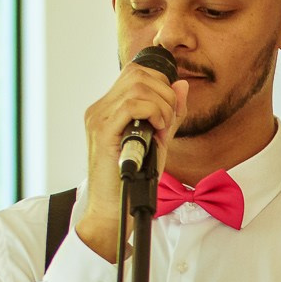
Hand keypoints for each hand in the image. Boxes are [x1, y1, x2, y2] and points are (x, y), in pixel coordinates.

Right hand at [75, 59, 189, 259]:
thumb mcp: (158, 140)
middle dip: (164, 93)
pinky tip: (157, 130)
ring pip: (137, 85)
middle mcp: (100, 109)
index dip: (161, 83)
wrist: (115, 209)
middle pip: (137, 73)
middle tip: (168, 121)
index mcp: (109, 108)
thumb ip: (170, 114)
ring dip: (161, 104)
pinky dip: (153, 112)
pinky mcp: (102, 132)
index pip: (135, 72)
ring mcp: (99, 118)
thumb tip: (182, 85)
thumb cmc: (134, 180)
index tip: (169, 111)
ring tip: (162, 128)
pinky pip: (132, 105)